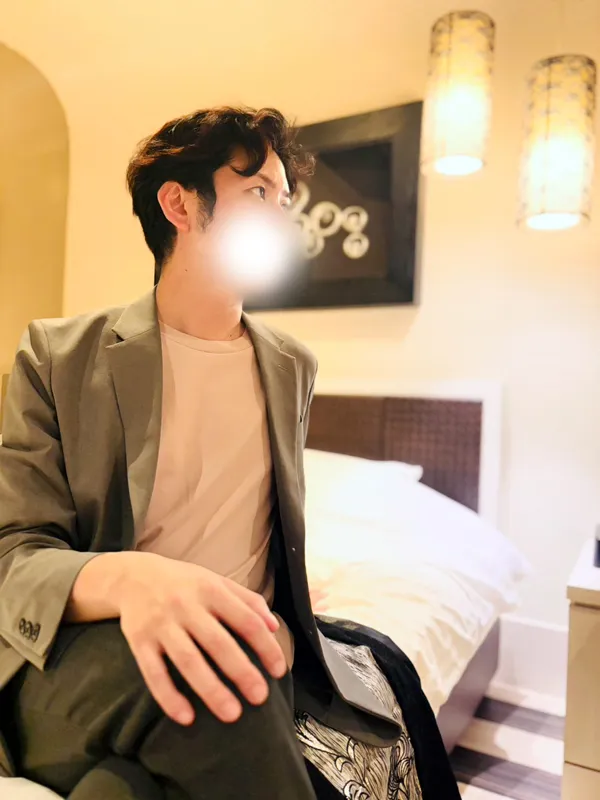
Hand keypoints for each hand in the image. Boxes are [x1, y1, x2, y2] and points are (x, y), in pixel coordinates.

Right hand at [114, 552, 286, 725]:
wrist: (132, 576)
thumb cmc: (184, 582)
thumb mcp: (216, 581)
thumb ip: (247, 600)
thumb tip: (274, 626)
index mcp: (210, 589)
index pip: (245, 619)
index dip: (265, 646)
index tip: (279, 671)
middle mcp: (186, 606)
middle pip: (218, 642)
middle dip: (241, 671)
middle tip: (260, 697)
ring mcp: (161, 624)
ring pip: (188, 660)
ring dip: (210, 689)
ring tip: (232, 714)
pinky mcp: (139, 641)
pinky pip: (153, 673)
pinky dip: (169, 696)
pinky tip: (186, 717)